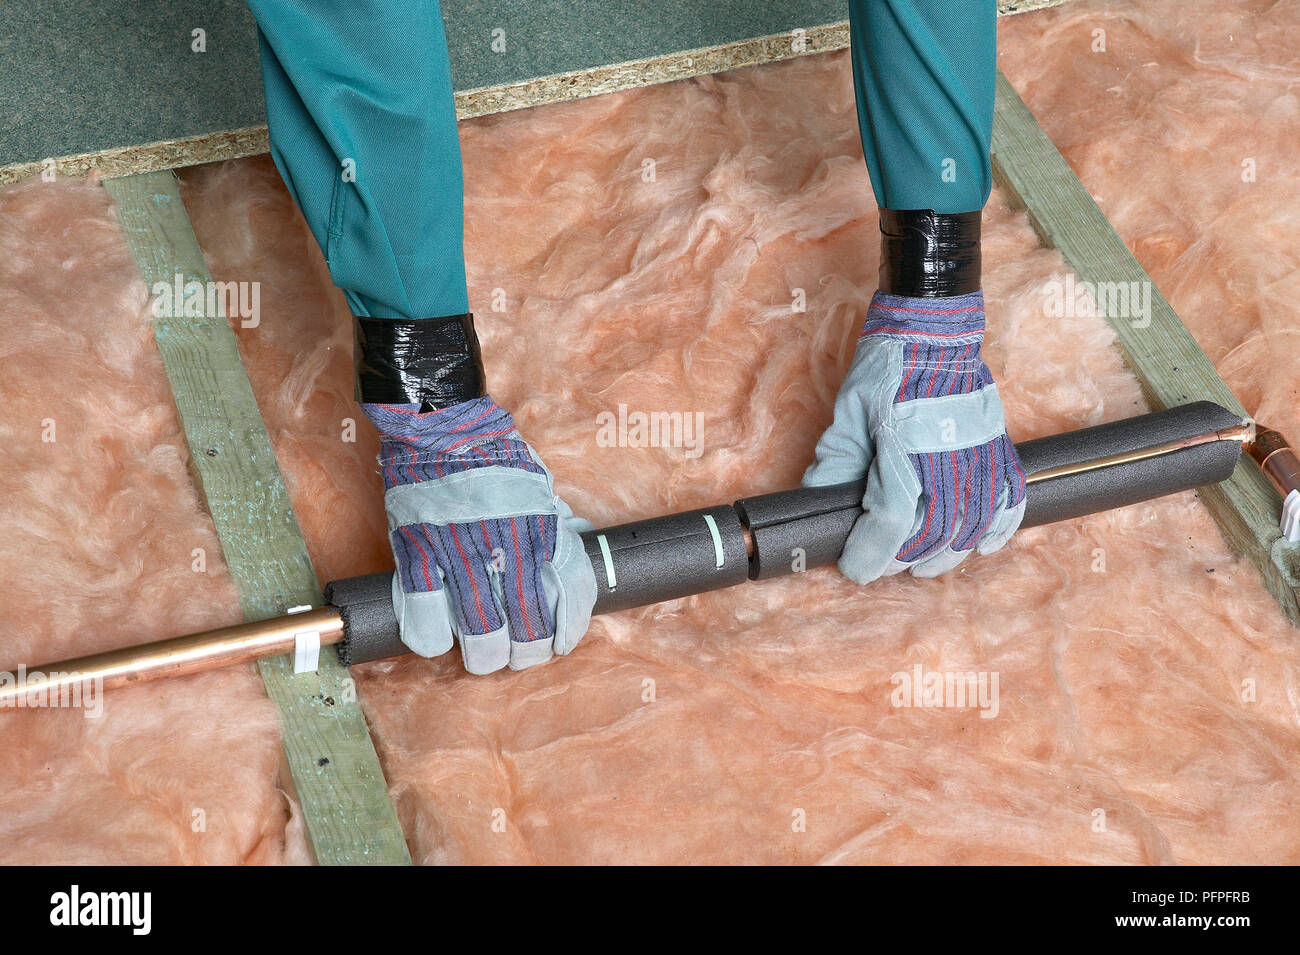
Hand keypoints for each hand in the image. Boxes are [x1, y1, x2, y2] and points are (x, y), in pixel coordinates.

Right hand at [363, 397, 595, 673]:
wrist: (442, 422)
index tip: (558, 642)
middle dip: (525, 653)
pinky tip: (439, 641)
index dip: (565, 631)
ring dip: (484, 655)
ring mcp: (459, 552)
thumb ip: (552, 530)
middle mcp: (506, 546)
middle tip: (519, 655)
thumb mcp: (540, 488)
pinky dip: (432, 639)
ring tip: (484, 656)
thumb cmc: (495, 454)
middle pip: (525, 627)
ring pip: (478, 631)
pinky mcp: (417, 552)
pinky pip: (424, 616)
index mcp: (543, 528)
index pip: (568, 597)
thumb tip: (569, 564)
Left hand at [803, 290, 1024, 583]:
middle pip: (934, 531)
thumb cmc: (887, 368)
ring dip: (948, 554)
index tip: (857, 568)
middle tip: (884, 564)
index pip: (893, 519)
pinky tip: (982, 546)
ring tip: (925, 564)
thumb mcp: (847, 412)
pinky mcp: (999, 446)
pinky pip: (1010, 498)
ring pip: (973, 524)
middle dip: (905, 559)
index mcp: (902, 443)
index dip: (873, 553)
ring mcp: (978, 450)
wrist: (934, 329)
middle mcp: (945, 452)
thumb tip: (819, 503)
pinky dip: (1000, 529)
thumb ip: (835, 461)